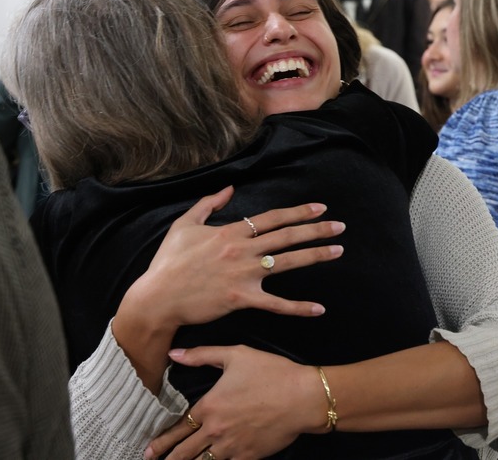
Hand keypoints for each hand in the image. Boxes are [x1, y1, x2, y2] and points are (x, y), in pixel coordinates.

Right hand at [112, 186, 343, 391]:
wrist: (157, 298)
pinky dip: (298, 307)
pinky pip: (276, 304)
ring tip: (338, 250)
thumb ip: (208, 204)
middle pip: (287, 236)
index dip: (298, 212)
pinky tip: (318, 309)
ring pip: (288, 262)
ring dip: (315, 255)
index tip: (319, 207)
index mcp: (231, 232)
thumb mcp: (183, 225)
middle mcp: (242, 250)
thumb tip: (228, 189)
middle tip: (340, 225)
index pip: (272, 218)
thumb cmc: (168, 263)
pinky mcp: (241, 298)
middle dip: (317, 229)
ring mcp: (244, 274)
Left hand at [144, 345, 323, 459]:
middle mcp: (216, 430)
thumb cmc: (272, 373)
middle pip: (185, 452)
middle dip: (168, 459)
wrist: (303, 397)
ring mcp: (232, 447)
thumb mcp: (236, 355)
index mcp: (210, 406)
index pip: (179, 428)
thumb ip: (202, 355)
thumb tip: (175, 353)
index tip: (150, 449)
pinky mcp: (249, 457)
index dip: (162, 440)